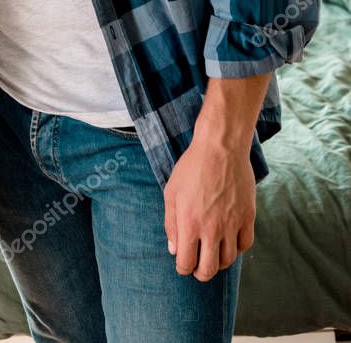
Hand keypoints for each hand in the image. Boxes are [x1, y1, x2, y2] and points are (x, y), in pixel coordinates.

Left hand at [163, 134, 255, 280]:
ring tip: (212, 252)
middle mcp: (211, 228)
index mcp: (189, 223)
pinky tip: (229, 241)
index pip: (186, 263)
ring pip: (228, 260)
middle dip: (200, 273)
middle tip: (198, 266)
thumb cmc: (192, 167)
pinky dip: (236, 249)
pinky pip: (245, 245)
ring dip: (219, 262)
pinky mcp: (248, 216)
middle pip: (209, 270)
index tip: (183, 263)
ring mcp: (232, 223)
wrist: (220, 147)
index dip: (183, 268)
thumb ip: (171, 223)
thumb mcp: (171, 192)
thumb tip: (175, 250)